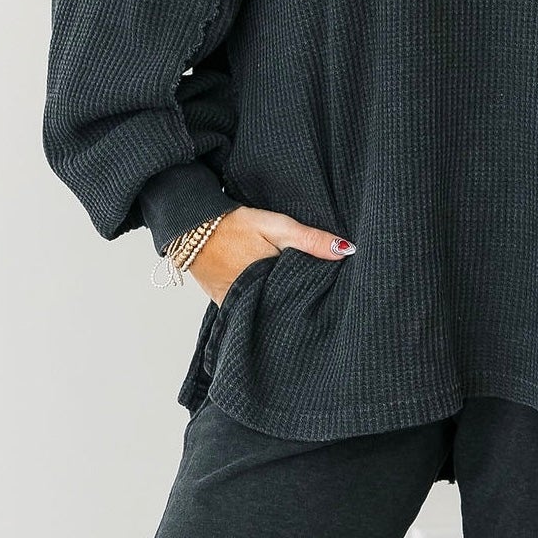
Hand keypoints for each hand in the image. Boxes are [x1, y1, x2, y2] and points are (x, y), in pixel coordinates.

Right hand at [190, 206, 355, 304]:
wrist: (191, 228)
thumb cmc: (234, 226)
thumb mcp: (276, 226)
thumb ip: (309, 240)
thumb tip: (346, 251)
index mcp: (270, 284)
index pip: (301, 300)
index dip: (315, 297)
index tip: (331, 297)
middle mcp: (252, 301)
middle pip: (284, 308)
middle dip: (298, 305)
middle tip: (316, 303)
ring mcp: (236, 305)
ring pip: (266, 311)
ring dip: (277, 306)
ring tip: (294, 301)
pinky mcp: (224, 304)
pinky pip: (247, 309)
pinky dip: (258, 305)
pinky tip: (268, 297)